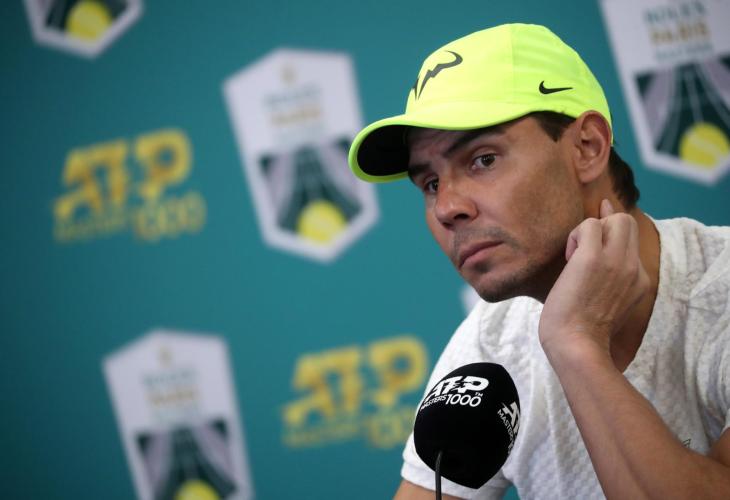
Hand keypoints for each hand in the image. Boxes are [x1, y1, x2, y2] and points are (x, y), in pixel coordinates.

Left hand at [539, 199, 649, 358]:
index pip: (631, 239)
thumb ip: (610, 281)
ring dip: (588, 231)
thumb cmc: (581, 332)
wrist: (577, 346)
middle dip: (603, 226)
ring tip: (574, 257)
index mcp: (639, 281)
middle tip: (582, 249)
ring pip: (615, 219)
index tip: (603, 214)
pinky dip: (575, 235)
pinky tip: (569, 258)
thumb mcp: (607, 305)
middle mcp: (633, 268)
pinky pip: (589, 225)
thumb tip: (595, 260)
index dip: (614, 225)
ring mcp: (617, 262)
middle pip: (627, 223)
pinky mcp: (593, 259)